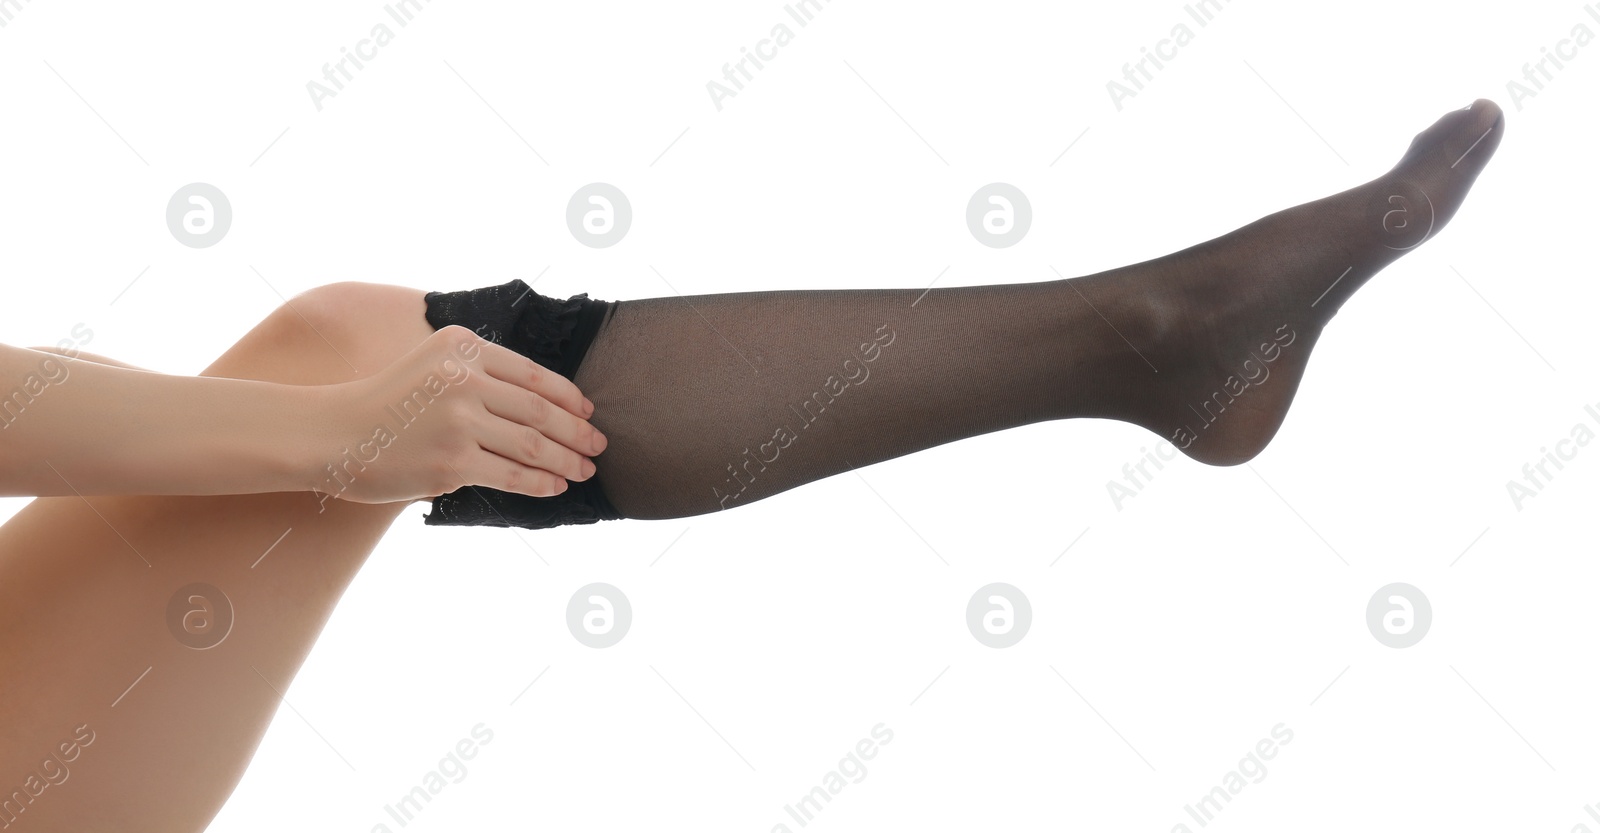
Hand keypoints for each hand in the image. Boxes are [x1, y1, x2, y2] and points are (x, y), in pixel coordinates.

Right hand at [313, 326, 607, 505]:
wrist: (331, 434)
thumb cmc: (384, 404)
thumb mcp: (430, 365)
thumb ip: (477, 373)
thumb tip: (540, 403)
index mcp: (462, 346)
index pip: (531, 373)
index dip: (567, 397)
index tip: (588, 412)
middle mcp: (463, 379)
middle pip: (538, 410)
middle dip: (576, 431)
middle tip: (598, 446)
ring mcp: (459, 421)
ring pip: (531, 444)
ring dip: (565, 460)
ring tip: (583, 471)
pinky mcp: (451, 462)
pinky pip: (511, 475)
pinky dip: (540, 483)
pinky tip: (555, 487)